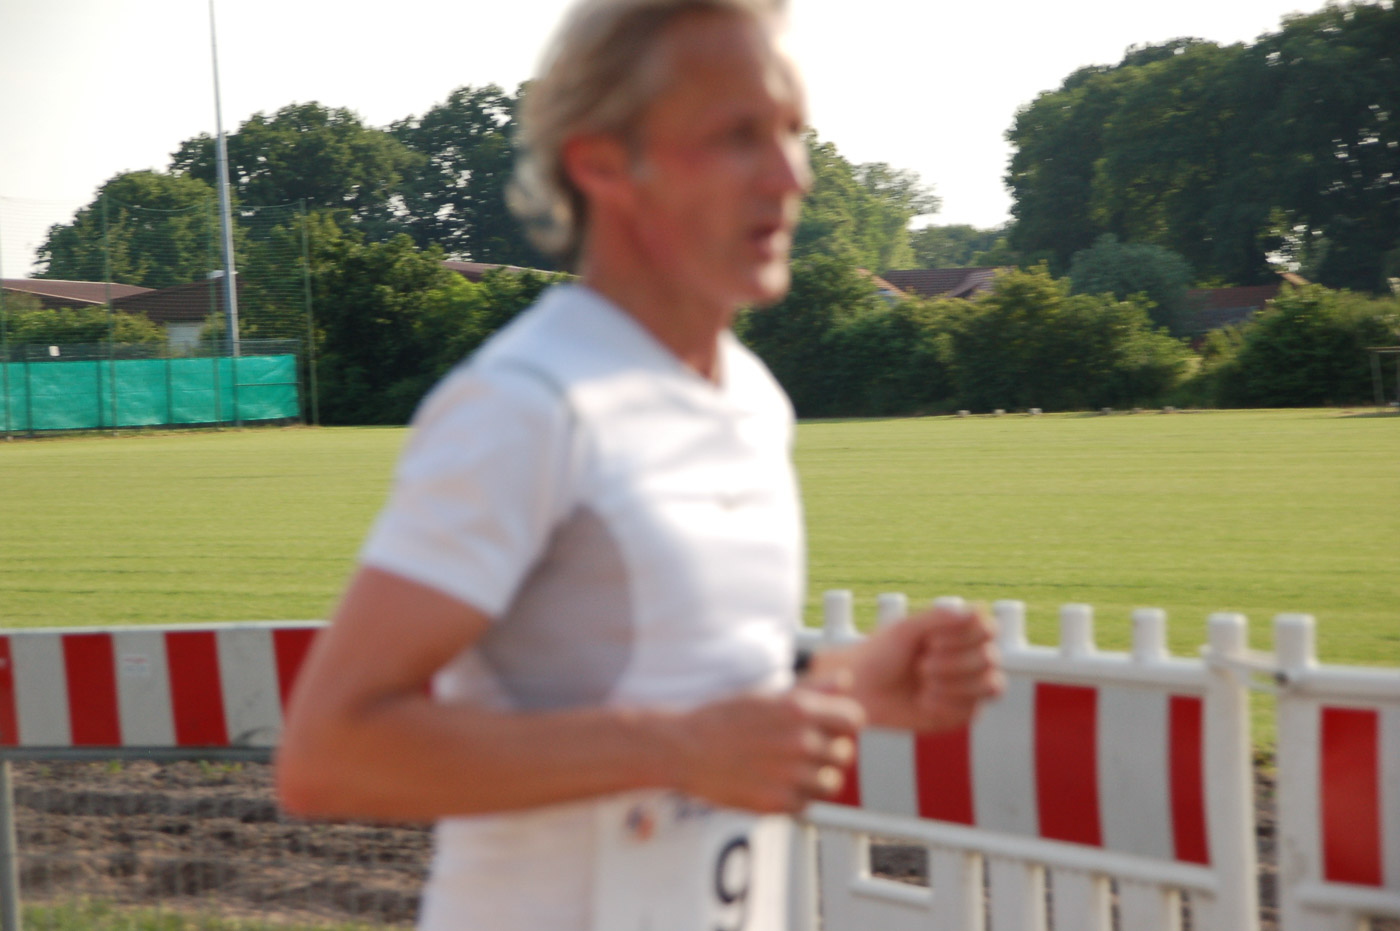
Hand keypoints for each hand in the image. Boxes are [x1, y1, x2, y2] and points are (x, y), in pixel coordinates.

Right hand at [661, 683, 864, 813]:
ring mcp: (791, 775)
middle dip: (828, 752)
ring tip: (787, 769)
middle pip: (844, 754)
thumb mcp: (767, 695)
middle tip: (799, 750)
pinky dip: (794, 798)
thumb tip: (846, 681)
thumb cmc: (722, 718)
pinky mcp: (778, 803)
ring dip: (815, 778)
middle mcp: (801, 742)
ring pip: (830, 783)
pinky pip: (807, 805)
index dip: (842, 724)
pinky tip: (772, 783)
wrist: (684, 749)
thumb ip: (813, 688)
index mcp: (799, 710)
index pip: (853, 720)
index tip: (829, 729)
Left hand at [844, 602, 1003, 731]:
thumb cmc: (880, 654)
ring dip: (957, 685)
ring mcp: (968, 687)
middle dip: (956, 663)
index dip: (965, 637)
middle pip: (991, 658)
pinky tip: (923, 702)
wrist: (860, 691)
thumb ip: (940, 617)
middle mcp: (969, 658)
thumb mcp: (905, 630)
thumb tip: (979, 609)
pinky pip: (975, 712)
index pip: (989, 629)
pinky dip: (948, 706)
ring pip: (992, 686)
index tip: (930, 641)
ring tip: (924, 685)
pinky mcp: (960, 714)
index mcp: (959, 632)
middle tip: (920, 666)